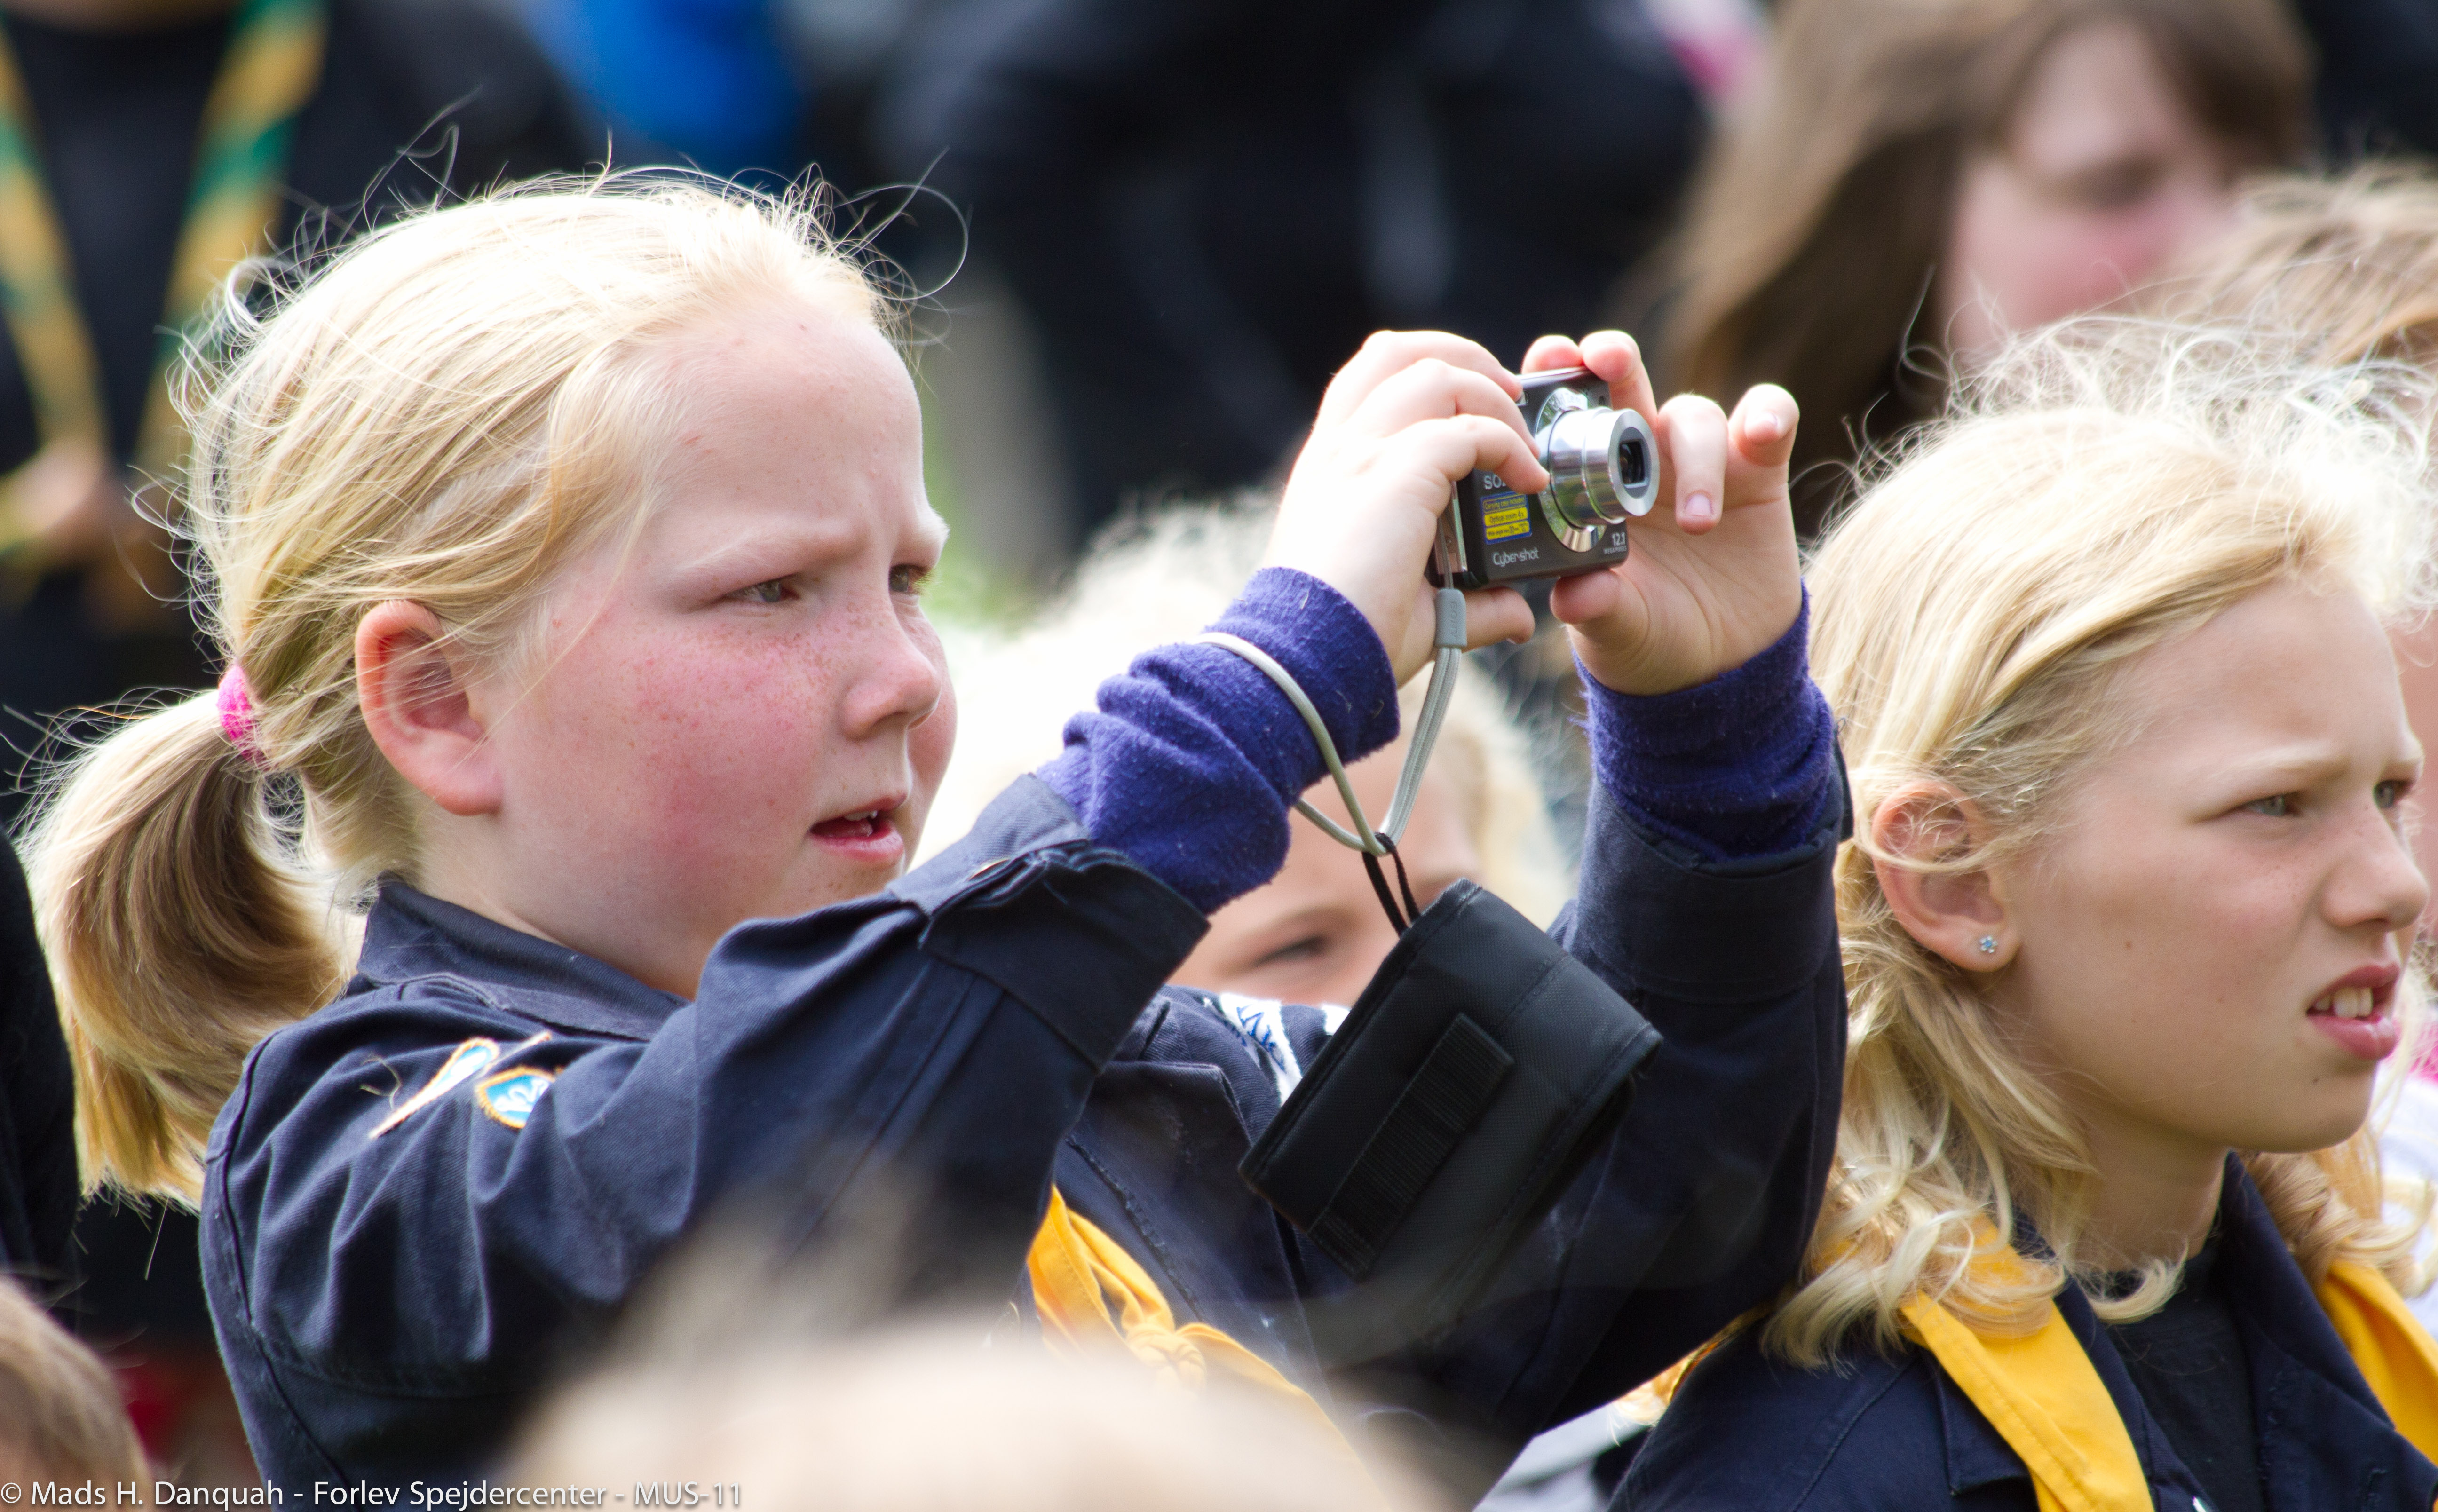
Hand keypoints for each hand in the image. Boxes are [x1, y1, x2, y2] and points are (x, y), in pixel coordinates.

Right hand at [1264, 331, 1539, 681]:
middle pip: (1397, 352)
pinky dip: (1509, 445)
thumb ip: (1471, 604)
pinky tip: (1531, 480)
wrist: (1306, 662)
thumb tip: (1516, 616)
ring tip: (1525, 441)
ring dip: (1492, 396)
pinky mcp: (1395, 474)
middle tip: (1510, 394)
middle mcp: (1340, 449)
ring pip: (1436, 374)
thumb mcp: (1414, 610)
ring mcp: (1363, 454)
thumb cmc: (1347, 642)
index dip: (1424, 373)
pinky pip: (1469, 430)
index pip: (1367, 381)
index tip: (1471, 406)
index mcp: (1329, 468)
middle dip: (1464, 357)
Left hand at [1524, 331, 1800, 694]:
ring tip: (1696, 526)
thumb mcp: (1613, 628)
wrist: (1714, 668)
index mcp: (1588, 485)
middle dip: (1615, 361)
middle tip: (1608, 361)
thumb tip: (1575, 595)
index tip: (1550, 356)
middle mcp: (1640, 460)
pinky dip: (1768, 417)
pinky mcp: (1758, 473)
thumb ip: (1595, 605)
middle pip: (1627, 386)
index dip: (1558, 376)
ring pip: (1694, 416)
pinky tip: (1761, 435)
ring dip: (1694, 461)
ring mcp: (1699, 461)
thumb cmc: (1645, 637)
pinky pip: (1768, 421)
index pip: (1567, 414)